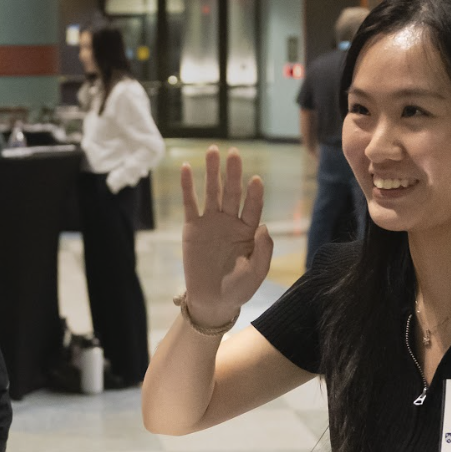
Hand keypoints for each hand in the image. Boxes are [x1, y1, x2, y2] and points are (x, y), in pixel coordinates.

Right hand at [179, 146, 272, 324]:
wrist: (212, 301)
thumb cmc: (239, 289)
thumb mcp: (257, 273)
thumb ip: (263, 251)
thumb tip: (263, 226)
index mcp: (249, 230)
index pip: (253, 206)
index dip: (254, 193)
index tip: (255, 180)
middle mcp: (231, 221)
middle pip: (233, 192)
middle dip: (233, 173)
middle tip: (233, 153)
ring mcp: (211, 222)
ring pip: (212, 192)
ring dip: (212, 172)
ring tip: (212, 150)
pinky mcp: (192, 227)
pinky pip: (190, 203)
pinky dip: (188, 186)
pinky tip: (187, 168)